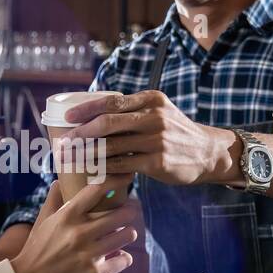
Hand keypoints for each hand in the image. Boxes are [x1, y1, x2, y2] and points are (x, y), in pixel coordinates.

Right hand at [10, 178, 137, 272]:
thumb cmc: (36, 248)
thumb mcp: (43, 221)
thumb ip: (53, 199)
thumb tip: (59, 181)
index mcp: (67, 216)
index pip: (97, 190)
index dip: (117, 180)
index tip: (127, 177)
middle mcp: (80, 232)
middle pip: (121, 214)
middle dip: (129, 211)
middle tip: (129, 212)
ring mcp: (89, 254)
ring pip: (127, 235)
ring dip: (128, 233)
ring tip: (125, 234)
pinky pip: (125, 259)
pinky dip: (123, 257)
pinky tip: (118, 256)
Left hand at [60, 90, 239, 185]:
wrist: (208, 153)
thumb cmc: (177, 134)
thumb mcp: (160, 112)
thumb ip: (133, 111)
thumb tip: (95, 115)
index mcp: (151, 100)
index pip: (111, 102)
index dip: (86, 110)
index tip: (67, 118)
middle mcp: (154, 117)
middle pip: (108, 123)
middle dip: (81, 133)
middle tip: (64, 142)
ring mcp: (157, 140)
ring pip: (112, 146)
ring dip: (87, 154)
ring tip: (71, 159)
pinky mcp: (157, 162)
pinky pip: (123, 165)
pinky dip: (104, 169)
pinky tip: (92, 172)